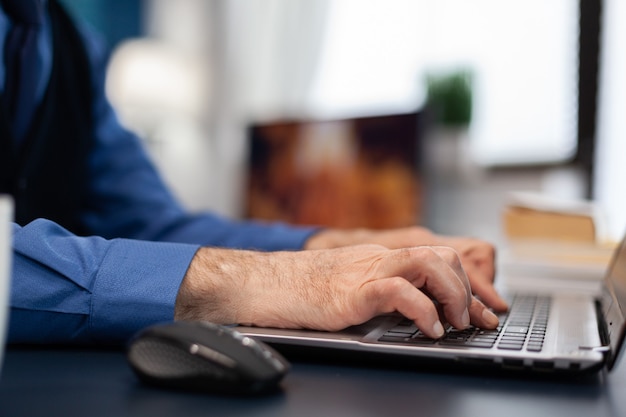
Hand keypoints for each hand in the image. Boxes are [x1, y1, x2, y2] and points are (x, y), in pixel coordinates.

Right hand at [304, 227, 507, 311]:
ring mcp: (367, 271)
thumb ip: (382, 292)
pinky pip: (399, 291)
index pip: (438, 258)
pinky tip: (428, 329)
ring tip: (454, 323)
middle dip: (467, 288)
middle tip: (470, 320)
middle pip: (442, 254)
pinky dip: (423, 310)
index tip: (482, 311)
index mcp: (382, 258)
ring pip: (428, 263)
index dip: (468, 285)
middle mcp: (380, 258)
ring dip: (453, 294)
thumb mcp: (353, 287)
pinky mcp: (353, 291)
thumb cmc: (304, 290)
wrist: (265, 284)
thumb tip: (416, 311)